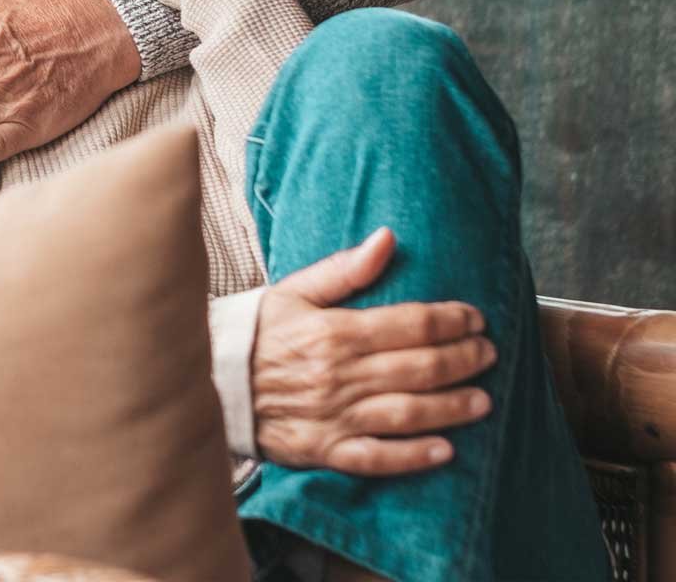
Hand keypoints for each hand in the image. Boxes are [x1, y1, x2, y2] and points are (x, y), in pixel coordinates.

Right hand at [253, 228, 498, 474]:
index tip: (475, 319)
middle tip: (488, 354)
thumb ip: (344, 270)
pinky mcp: (324, 449)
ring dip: (452, 407)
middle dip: (464, 360)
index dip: (451, 320)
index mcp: (334, 331)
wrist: (208, 381)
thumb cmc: (256, 335)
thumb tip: (387, 239)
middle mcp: (338, 374)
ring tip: (483, 401)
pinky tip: (444, 451)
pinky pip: (376, 457)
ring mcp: (333, 414)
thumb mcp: (292, 292)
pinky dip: (412, 456)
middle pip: (420, 367)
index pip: (411, 324)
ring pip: (408, 412)